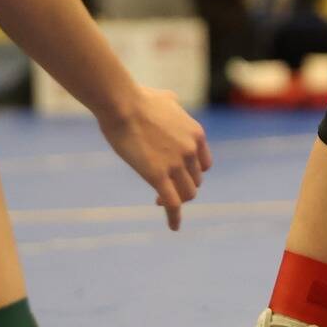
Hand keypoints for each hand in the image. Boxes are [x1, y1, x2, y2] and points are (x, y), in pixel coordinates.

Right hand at [97, 86, 211, 229]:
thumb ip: (174, 105)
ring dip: (177, 200)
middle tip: (163, 188)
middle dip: (182, 186)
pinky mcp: (159, 176)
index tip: (178, 176)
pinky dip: (174, 218)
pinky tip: (174, 227)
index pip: (204, 165)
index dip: (192, 173)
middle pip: (195, 181)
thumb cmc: (138, 99)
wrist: (123, 104)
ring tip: (159, 200)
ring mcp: (177, 164)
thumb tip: (171, 102)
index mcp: (196, 134)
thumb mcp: (166, 98)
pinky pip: (172, 205)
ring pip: (187, 194)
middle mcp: (192, 150)